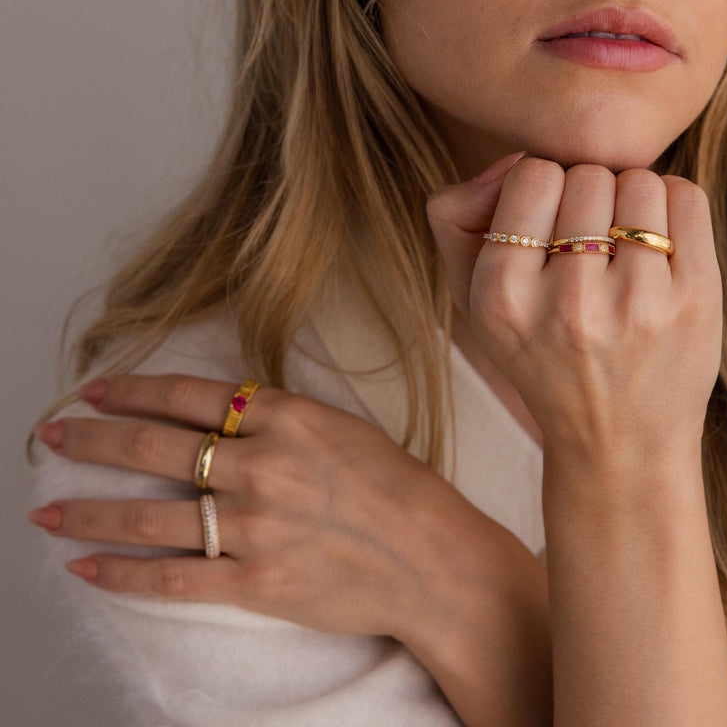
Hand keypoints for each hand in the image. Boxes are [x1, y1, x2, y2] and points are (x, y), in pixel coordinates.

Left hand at [30, 375, 499, 642]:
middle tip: (53, 435)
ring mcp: (255, 527)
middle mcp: (263, 466)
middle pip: (156, 446)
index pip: (189, 395)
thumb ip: (282, 419)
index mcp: (288, 417)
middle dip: (94, 439)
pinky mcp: (256, 582)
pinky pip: (171, 580)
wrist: (433, 558)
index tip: (96, 391)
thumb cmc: (399, 488)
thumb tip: (224, 413)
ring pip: (150, 515)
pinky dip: (122, 575)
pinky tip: (86, 567)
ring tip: (47, 508)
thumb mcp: (344, 427)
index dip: (133, 390)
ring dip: (90, 509)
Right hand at [428, 155, 722, 461]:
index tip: (551, 223)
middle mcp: (568, 304)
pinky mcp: (696, 302)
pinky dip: (673, 208)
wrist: (619, 443)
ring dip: (633, 202)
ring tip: (625, 246)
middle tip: (591, 242)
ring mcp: (639, 305)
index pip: (532, 174)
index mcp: (503, 297)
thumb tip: (513, 159)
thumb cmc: (541, 355)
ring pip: (640, 181)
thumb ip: (457, 216)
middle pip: (588, 175)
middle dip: (590, 196)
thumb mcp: (472, 300)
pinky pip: (686, 196)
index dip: (544, 189)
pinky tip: (659, 248)